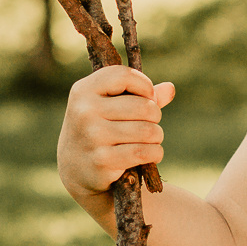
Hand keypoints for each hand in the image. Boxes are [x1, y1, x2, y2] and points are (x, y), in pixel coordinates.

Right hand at [58, 66, 174, 204]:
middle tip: (150, 123)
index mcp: (84, 90)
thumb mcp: (109, 106)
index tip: (147, 97)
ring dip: (157, 136)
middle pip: (143, 106)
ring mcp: (92, 136)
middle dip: (155, 115)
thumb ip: (139, 95)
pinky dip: (155, 153)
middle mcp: (85, 111)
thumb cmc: (99, 129)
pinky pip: (144, 152)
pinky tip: (152, 154)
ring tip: (151, 139)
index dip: (144, 85)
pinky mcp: (102, 160)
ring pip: (147, 130)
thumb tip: (170, 89)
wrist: (77, 169)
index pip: (124, 75)